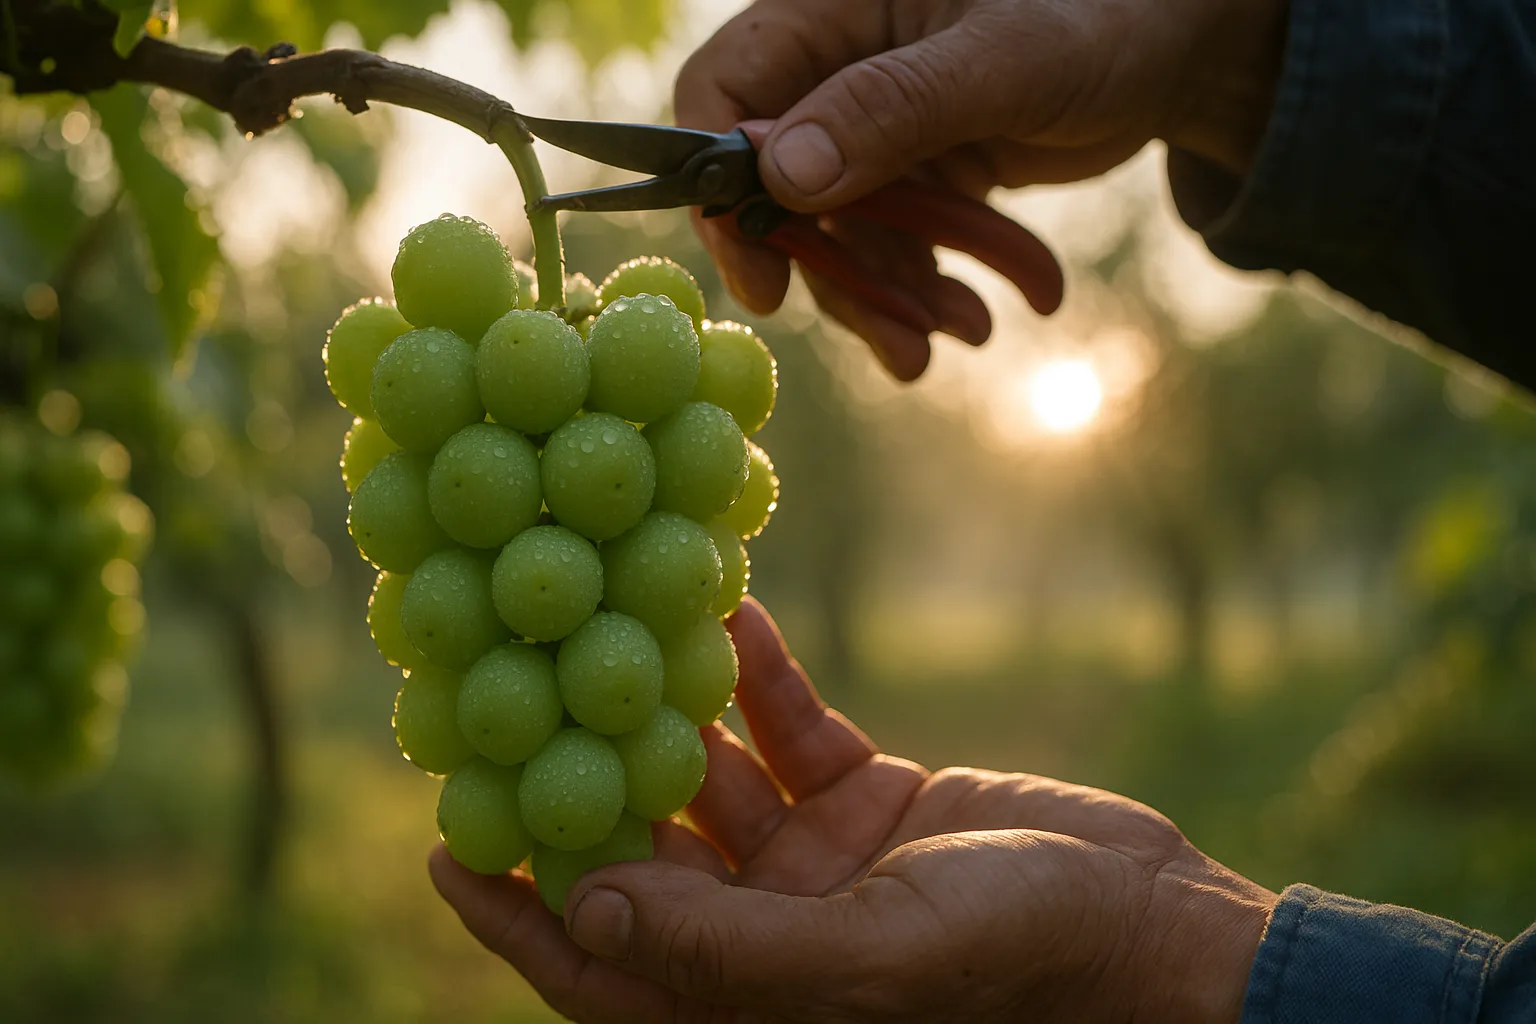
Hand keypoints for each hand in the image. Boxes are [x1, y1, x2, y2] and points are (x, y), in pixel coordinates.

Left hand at [431, 597, 1279, 1022]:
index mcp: (749, 1001)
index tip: (447, 846)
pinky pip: (788, 733)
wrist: (1151, 922)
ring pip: (710, 780)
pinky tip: (731, 614)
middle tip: (516, 693)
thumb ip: (720, 947)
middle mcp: (765, 935)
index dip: (518, 916)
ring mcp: (815, 865)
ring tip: (615, 624)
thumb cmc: (1018, 963)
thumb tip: (583, 908)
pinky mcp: (866, 799)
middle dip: (582, 778)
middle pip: (642, 856)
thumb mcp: (865, 962)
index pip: (603, 966)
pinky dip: (759, 680)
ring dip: (669, 706)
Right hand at [675, 0, 1289, 375]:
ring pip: (834, 236)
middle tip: (893, 335)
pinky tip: (973, 320)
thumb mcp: (1001, 62)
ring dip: (888, 300)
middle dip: (832, 273)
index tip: (766, 274)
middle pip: (773, 189)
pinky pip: (888, 249)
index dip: (722, 187)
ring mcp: (872, 130)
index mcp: (828, 13)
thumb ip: (889, 109)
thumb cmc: (1100, 19)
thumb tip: (781, 177)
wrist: (1177, 49)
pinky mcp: (911, 175)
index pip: (720, 91)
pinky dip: (923, 293)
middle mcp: (835, 72)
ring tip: (958, 335)